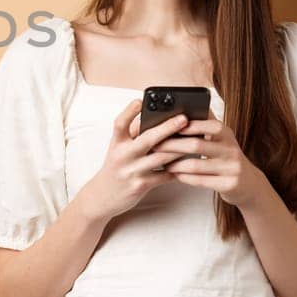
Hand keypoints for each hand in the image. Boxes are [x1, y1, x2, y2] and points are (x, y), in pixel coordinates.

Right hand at [76, 100, 193, 219]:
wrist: (102, 195)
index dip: (128, 112)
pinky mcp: (140, 186)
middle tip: (183, 119)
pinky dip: (177, 170)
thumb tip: (154, 116)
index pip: (120, 124)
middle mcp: (122, 155)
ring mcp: (131, 171)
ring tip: (194, 140)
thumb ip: (132, 134)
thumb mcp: (117, 148)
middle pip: (147, 139)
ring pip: (160, 158)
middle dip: (167, 128)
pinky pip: (164, 176)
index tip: (139, 101)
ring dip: (179, 149)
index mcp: (116, 143)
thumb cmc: (116, 167)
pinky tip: (189, 163)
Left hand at [151, 117, 271, 208]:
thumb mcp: (221, 139)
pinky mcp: (229, 185)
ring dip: (175, 164)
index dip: (188, 125)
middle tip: (155, 145)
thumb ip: (205, 125)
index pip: (208, 125)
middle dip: (173, 145)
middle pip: (197, 145)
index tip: (168, 126)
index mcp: (227, 134)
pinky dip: (184, 177)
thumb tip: (182, 108)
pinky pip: (201, 181)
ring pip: (196, 165)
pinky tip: (174, 174)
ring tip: (161, 162)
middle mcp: (231, 149)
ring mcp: (232, 168)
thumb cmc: (226, 157)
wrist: (248, 183)